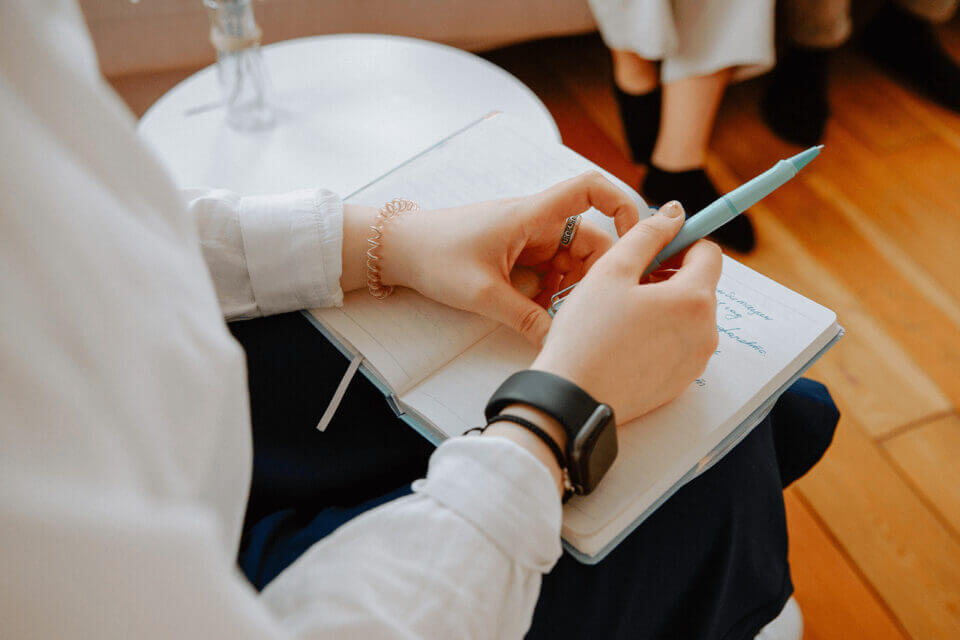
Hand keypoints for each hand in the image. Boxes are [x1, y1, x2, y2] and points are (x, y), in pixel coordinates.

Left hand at [378, 172, 638, 344]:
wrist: (396, 250)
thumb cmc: (434, 255)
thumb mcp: (483, 293)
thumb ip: (525, 318)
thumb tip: (559, 341)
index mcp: (532, 215)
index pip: (590, 189)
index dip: (622, 204)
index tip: (636, 238)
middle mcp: (536, 222)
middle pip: (589, 240)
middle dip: (593, 275)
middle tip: (584, 309)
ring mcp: (527, 240)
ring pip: (570, 262)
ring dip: (570, 289)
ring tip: (555, 316)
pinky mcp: (517, 257)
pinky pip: (549, 273)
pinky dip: (550, 294)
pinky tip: (538, 315)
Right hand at [532, 201, 721, 424]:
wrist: (573, 398)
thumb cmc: (587, 334)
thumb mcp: (611, 270)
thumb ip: (647, 234)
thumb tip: (674, 213)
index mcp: (694, 299)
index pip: (709, 252)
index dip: (680, 242)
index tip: (652, 248)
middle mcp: (706, 331)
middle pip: (699, 285)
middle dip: (669, 275)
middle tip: (627, 282)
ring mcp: (696, 360)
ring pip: (688, 315)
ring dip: (664, 305)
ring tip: (622, 313)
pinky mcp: (681, 381)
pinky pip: (679, 344)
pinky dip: (660, 334)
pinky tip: (625, 339)